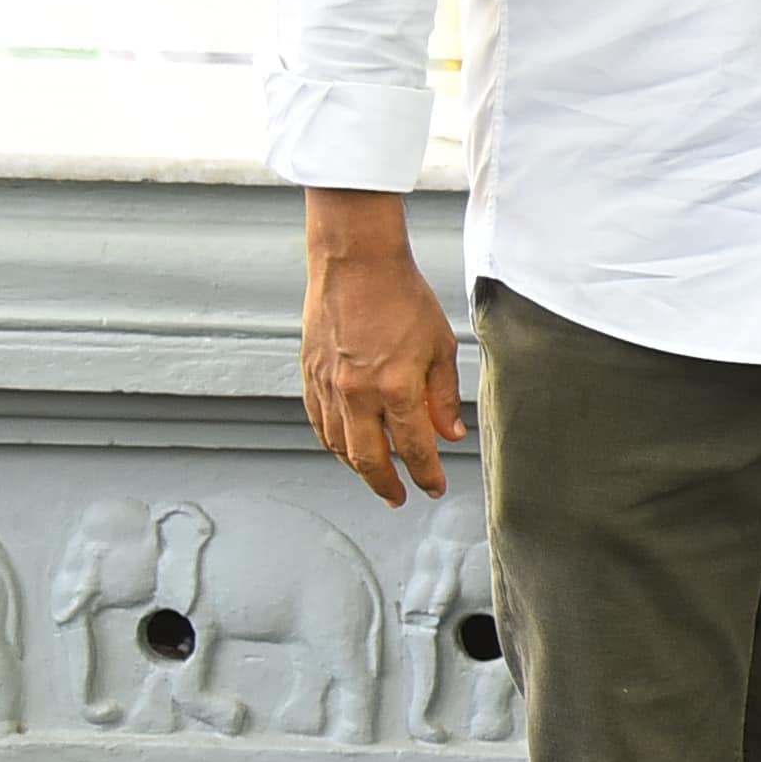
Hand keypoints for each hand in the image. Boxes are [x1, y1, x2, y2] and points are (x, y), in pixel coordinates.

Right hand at [299, 205, 461, 502]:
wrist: (356, 264)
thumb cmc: (402, 298)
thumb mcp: (440, 347)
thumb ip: (443, 396)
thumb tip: (451, 434)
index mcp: (395, 387)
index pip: (415, 448)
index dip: (426, 474)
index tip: (434, 487)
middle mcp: (357, 393)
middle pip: (369, 458)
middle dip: (386, 484)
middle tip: (399, 496)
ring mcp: (328, 386)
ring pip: (339, 445)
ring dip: (358, 467)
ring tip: (376, 476)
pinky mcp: (309, 375)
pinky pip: (319, 422)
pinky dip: (333, 442)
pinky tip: (346, 447)